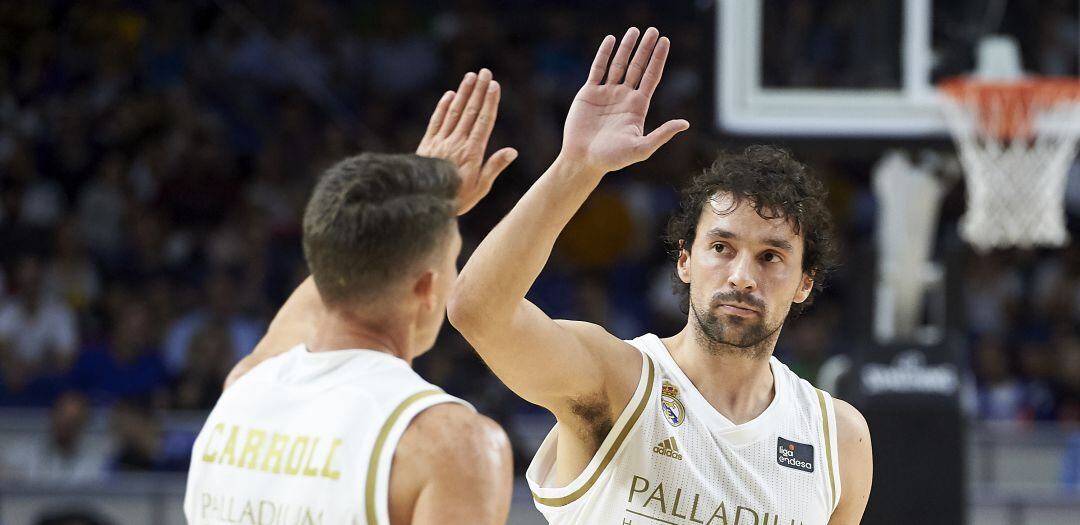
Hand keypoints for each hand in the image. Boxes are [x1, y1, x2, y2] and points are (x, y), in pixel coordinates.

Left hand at [417, 69, 517, 214]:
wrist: (423, 204)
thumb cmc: (457, 198)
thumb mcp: (480, 188)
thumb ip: (494, 167)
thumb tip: (512, 151)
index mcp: (472, 152)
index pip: (483, 121)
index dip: (490, 102)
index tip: (494, 86)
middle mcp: (456, 143)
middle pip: (470, 111)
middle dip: (479, 90)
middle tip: (485, 72)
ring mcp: (440, 141)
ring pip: (454, 112)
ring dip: (463, 93)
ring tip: (470, 76)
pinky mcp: (427, 144)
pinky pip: (436, 121)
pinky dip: (443, 107)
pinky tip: (449, 95)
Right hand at [560, 27, 688, 174]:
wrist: (583, 160)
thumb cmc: (612, 158)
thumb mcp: (641, 148)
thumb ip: (662, 134)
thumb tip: (685, 123)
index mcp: (637, 107)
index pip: (651, 76)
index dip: (658, 58)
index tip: (665, 41)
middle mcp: (623, 97)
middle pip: (637, 66)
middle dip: (645, 48)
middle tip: (653, 30)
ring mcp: (606, 93)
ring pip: (618, 64)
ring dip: (626, 47)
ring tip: (634, 30)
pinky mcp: (588, 93)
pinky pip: (597, 69)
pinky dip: (603, 54)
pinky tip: (610, 40)